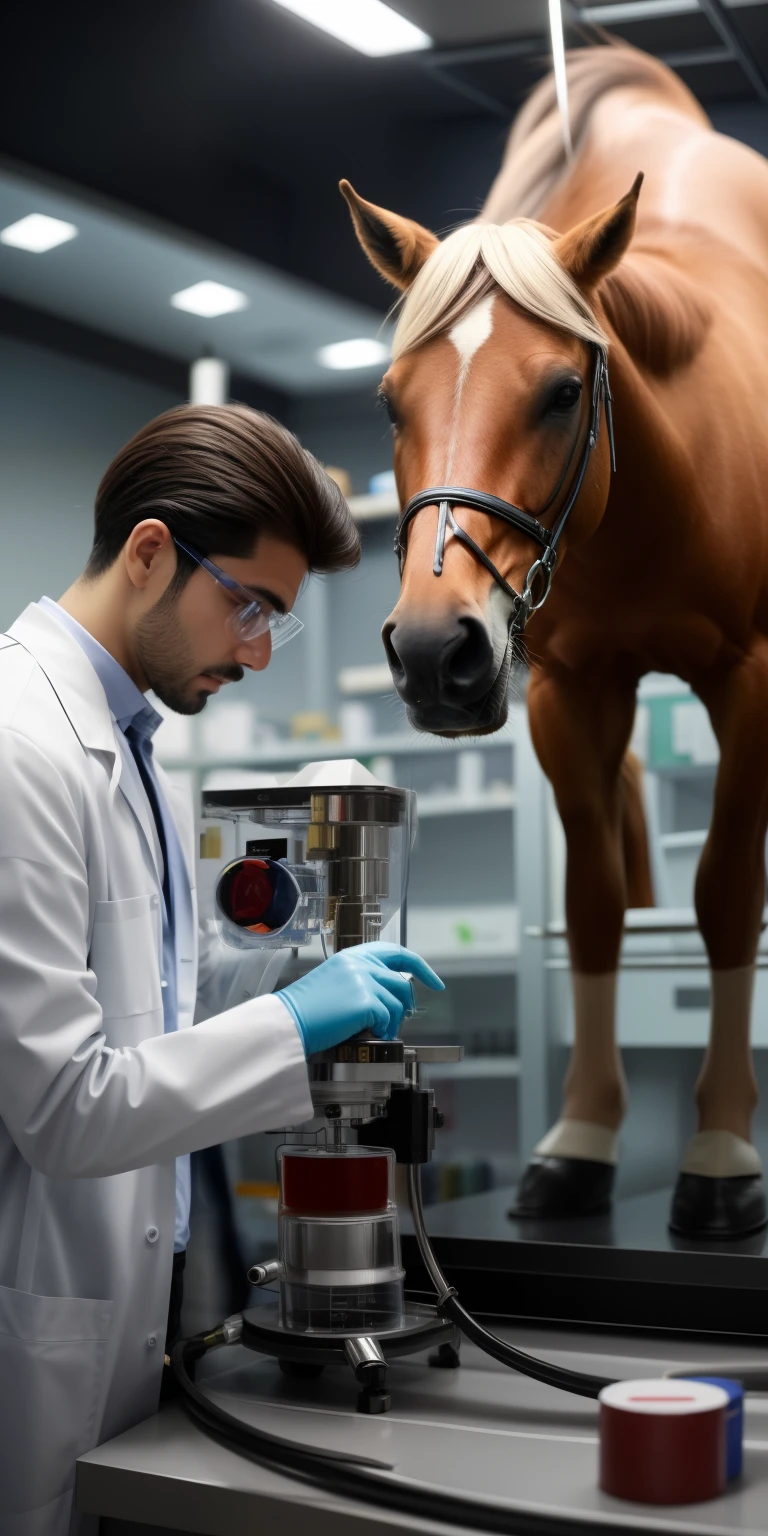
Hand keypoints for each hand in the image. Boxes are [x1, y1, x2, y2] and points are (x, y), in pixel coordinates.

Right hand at [278, 941, 443, 1056]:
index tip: (433, 981)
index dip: (419, 966)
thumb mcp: (334, 983)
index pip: (395, 951)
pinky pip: (389, 1017)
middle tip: (399, 1019)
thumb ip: (359, 980)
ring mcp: (363, 980)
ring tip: (377, 1030)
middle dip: (406, 1003)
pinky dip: (384, 1030)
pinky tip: (369, 1034)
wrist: (288, 1022)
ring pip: (398, 1001)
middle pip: (401, 981)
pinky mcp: (365, 1001)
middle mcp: (359, 964)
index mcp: (351, 956)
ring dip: (392, 1021)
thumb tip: (387, 995)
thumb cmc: (307, 1010)